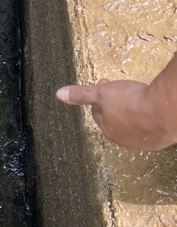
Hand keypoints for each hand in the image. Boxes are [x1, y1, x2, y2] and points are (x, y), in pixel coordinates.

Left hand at [56, 77, 175, 150]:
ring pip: (134, 124)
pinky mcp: (161, 139)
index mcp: (109, 131)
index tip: (105, 85)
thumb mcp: (101, 94)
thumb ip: (81, 94)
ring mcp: (145, 141)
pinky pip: (151, 127)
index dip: (100, 98)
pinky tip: (152, 108)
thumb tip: (60, 94)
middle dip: (115, 104)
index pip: (98, 113)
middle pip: (116, 120)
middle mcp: (126, 140)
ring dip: (133, 112)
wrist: (165, 110)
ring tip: (137, 98)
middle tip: (121, 89)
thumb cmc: (132, 103)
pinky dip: (149, 118)